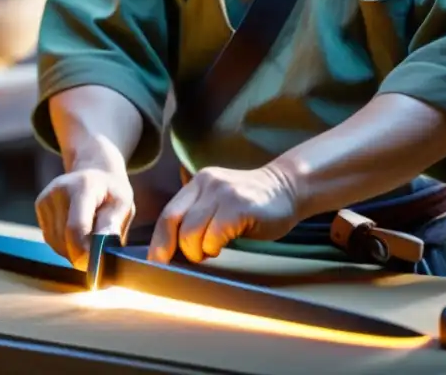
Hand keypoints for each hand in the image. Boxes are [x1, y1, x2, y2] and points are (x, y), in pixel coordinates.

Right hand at [35, 167, 135, 269]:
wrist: (95, 171)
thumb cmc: (112, 191)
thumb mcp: (123, 203)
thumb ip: (112, 226)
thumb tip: (103, 251)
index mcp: (84, 187)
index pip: (76, 228)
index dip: (83, 252)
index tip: (95, 265)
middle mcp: (59, 190)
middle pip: (64, 239)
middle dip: (81, 254)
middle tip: (98, 254)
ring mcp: (46, 197)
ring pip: (56, 243)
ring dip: (72, 251)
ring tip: (89, 240)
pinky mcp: (40, 205)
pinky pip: (51, 239)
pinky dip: (64, 244)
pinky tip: (77, 234)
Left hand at [147, 164, 300, 263]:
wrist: (289, 188)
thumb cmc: (252, 205)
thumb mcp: (218, 202)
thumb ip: (197, 215)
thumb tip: (170, 250)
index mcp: (199, 183)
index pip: (168, 214)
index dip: (158, 241)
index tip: (156, 262)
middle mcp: (208, 183)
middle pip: (173, 222)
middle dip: (175, 249)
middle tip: (191, 258)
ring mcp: (224, 193)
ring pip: (191, 233)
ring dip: (199, 251)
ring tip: (213, 248)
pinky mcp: (239, 206)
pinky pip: (213, 237)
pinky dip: (214, 247)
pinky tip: (225, 244)